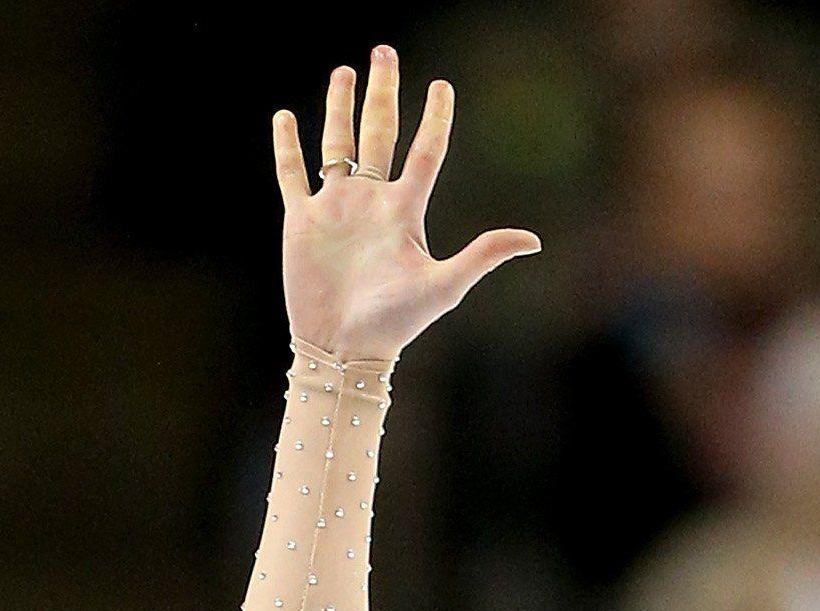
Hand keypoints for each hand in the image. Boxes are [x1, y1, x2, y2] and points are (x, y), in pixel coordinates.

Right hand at [270, 48, 538, 362]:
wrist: (346, 348)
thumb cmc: (397, 323)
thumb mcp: (444, 286)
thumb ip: (483, 255)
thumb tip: (533, 240)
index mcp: (405, 210)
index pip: (425, 152)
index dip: (435, 118)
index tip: (442, 86)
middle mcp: (372, 201)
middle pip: (379, 133)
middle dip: (381, 93)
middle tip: (384, 52)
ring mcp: (336, 209)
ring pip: (337, 144)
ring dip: (339, 108)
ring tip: (344, 71)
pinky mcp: (303, 223)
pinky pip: (293, 175)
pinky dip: (288, 147)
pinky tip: (286, 116)